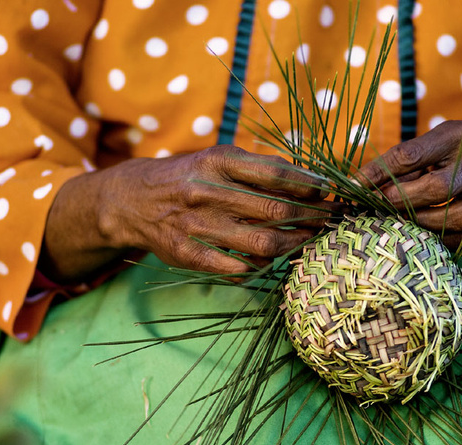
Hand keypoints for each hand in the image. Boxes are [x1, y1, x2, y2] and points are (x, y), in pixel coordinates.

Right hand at [40, 145, 335, 281]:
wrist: (132, 199)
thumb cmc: (189, 176)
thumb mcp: (217, 159)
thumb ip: (258, 167)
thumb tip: (307, 178)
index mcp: (217, 163)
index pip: (275, 173)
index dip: (307, 183)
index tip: (328, 190)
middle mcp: (207, 192)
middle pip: (274, 211)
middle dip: (310, 218)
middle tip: (329, 221)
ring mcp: (196, 226)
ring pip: (261, 244)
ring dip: (293, 246)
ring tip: (309, 243)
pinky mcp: (187, 254)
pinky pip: (235, 268)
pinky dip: (260, 268)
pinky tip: (276, 264)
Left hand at [356, 120, 461, 248]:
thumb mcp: (438, 140)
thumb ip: (405, 158)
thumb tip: (360, 183)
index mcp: (458, 137)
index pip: (412, 155)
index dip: (378, 171)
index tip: (352, 185)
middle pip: (435, 188)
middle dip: (397, 200)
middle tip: (373, 207)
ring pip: (450, 218)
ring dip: (415, 223)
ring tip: (393, 222)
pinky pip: (458, 240)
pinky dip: (432, 240)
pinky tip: (415, 235)